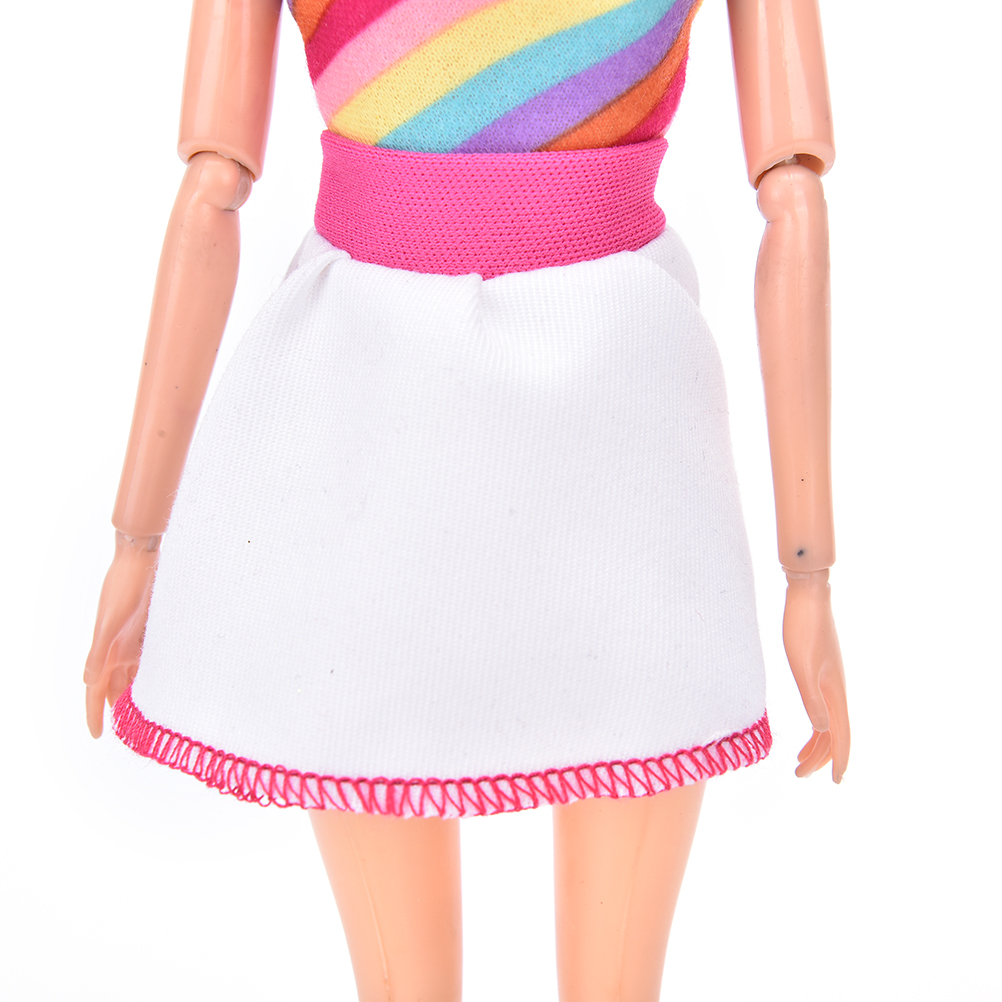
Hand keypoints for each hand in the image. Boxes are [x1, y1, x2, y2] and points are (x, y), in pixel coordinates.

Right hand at [83, 532, 160, 737]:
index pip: (96, 690)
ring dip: (134, 692)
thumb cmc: (125, 585)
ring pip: (130, 674)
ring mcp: (131, 638)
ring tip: (144, 713)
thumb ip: (99, 651)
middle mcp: (116, 647)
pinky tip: (163, 680)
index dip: (95, 713)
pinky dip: (150, 671)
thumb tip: (88, 681)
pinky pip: (146, 657)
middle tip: (127, 733)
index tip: (98, 736)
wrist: (141, 557)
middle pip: (113, 686)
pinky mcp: (147, 628)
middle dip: (117, 709)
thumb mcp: (111, 620)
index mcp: (105, 649)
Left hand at [782, 569, 848, 782]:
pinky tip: (808, 728)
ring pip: (828, 722)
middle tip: (800, 775)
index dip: (839, 760)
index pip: (841, 735)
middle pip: (835, 734)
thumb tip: (822, 730)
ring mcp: (830, 681)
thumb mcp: (802, 666)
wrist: (806, 597)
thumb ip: (812, 698)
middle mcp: (837, 689)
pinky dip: (816, 724)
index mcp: (835, 691)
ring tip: (799, 761)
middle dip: (820, 758)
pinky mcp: (820, 671)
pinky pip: (822, 707)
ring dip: (817, 744)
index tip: (835, 783)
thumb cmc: (802, 629)